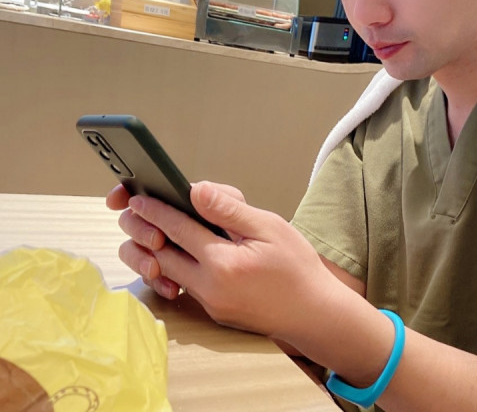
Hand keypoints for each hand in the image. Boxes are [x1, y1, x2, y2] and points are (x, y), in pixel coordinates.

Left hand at [112, 181, 339, 340]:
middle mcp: (209, 287)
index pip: (178, 229)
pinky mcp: (214, 311)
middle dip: (146, 230)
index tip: (139, 196)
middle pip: (162, 255)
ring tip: (156, 230)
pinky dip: (175, 266)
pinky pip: (184, 285)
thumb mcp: (269, 227)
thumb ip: (229, 209)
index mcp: (223, 263)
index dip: (156, 210)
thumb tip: (196, 190)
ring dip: (157, 251)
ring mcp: (209, 303)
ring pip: (168, 273)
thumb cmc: (297, 266)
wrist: (314, 313)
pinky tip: (180, 252)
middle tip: (137, 211)